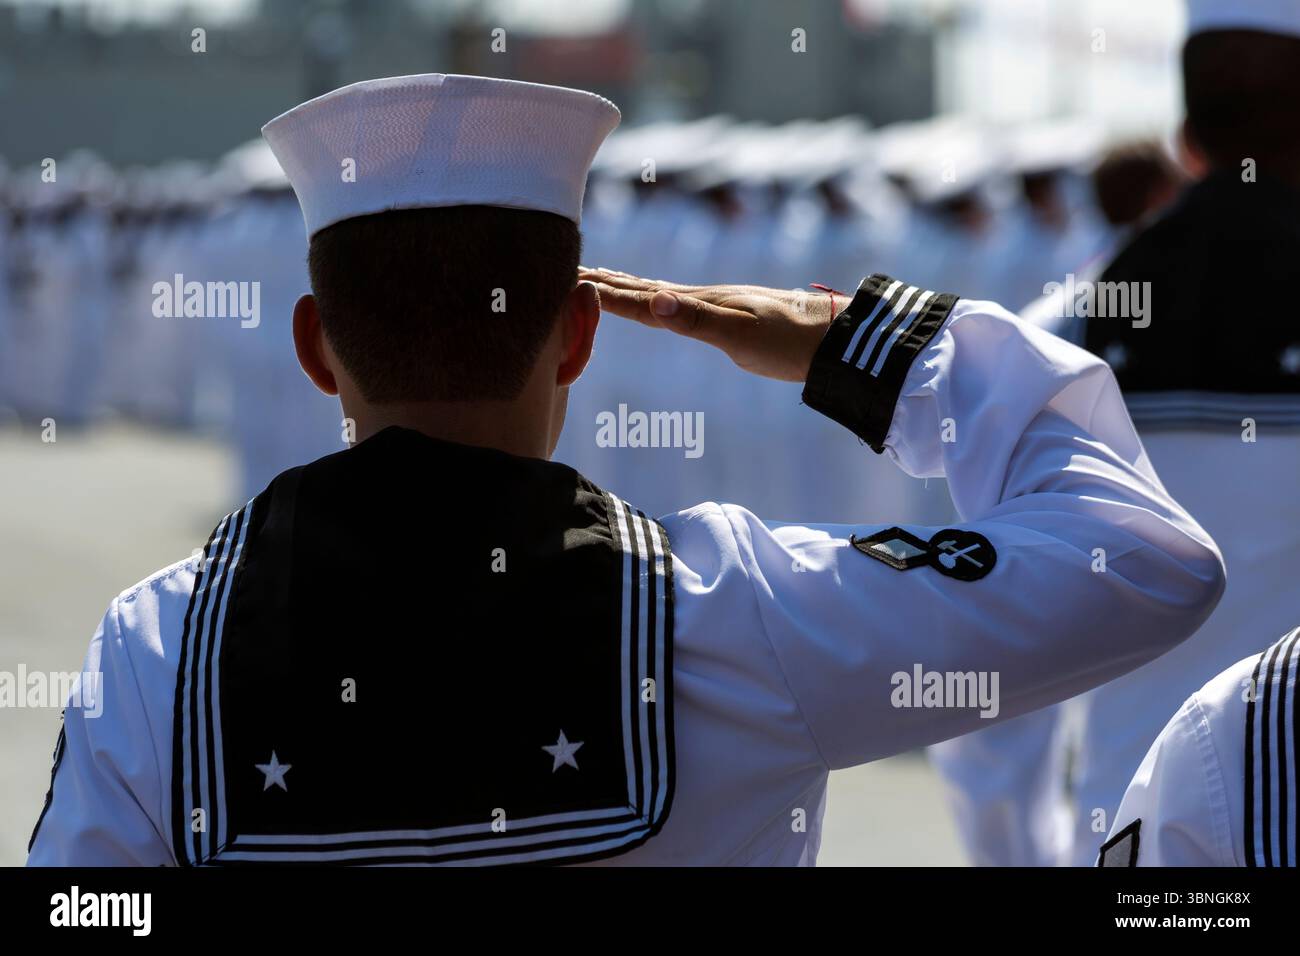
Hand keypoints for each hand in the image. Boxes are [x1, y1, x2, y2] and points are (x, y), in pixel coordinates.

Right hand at [579, 267, 834, 382]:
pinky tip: (650, 300)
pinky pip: (670, 305)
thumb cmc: (788, 341)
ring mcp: (708, 305)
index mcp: (695, 302)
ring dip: (619, 286)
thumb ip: (696, 320)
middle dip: (599, 280)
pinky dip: (647, 299)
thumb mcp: (740, 335)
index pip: (636, 297)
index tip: (563, 279)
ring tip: (592, 278)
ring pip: (651, 293)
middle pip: (637, 288)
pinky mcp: (720, 317)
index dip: (598, 291)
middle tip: (561, 268)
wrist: (831, 338)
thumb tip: (654, 301)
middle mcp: (697, 298)